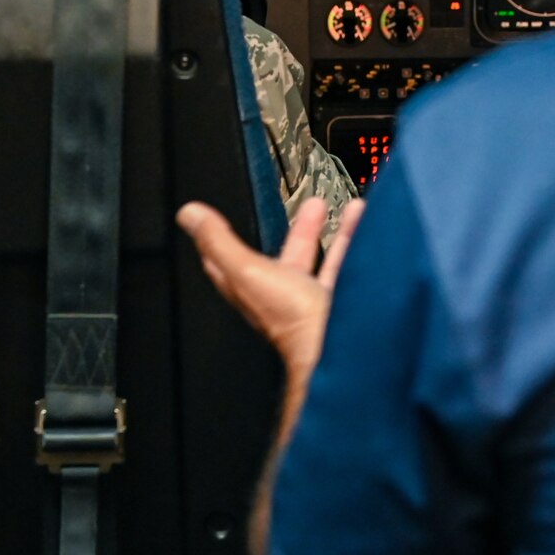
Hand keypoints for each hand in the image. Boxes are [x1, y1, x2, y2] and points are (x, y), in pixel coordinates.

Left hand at [177, 196, 366, 381]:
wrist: (337, 346)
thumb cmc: (290, 319)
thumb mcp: (246, 269)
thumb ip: (219, 241)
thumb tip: (189, 215)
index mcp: (252, 288)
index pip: (228, 264)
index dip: (224, 243)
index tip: (222, 224)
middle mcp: (282, 296)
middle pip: (285, 258)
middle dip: (297, 230)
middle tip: (309, 208)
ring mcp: (312, 301)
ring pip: (318, 261)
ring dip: (326, 234)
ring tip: (340, 209)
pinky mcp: (340, 302)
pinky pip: (346, 268)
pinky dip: (353, 247)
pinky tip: (364, 231)